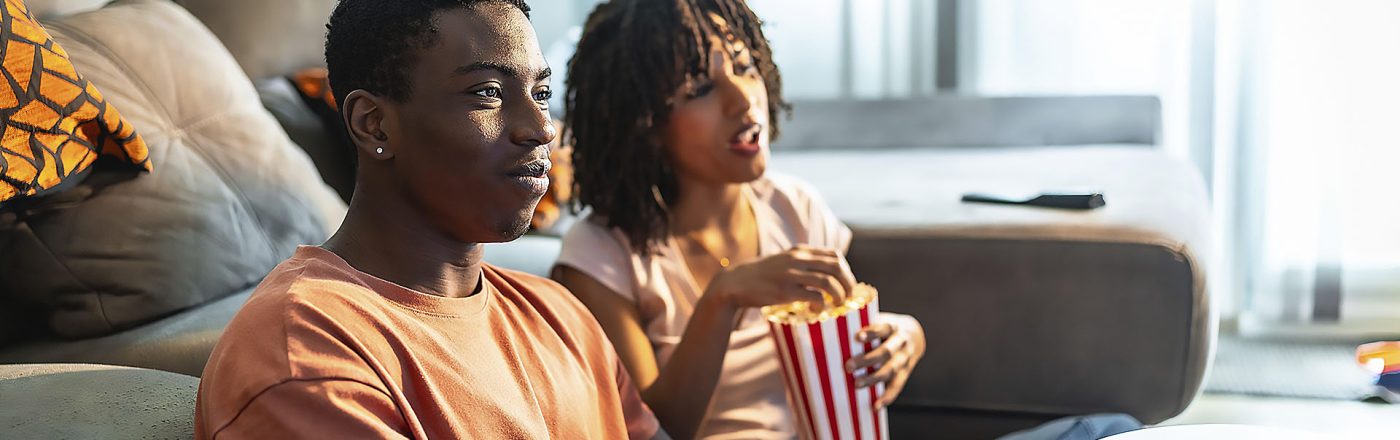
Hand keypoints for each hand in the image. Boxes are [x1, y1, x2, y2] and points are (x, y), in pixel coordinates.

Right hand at [706, 245, 855, 309]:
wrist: (735, 283)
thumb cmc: (762, 276)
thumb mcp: (784, 261)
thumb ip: (802, 262)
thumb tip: (826, 272)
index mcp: (799, 251)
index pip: (835, 255)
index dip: (846, 271)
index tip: (845, 285)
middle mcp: (797, 259)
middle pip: (836, 267)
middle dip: (848, 284)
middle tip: (848, 297)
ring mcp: (791, 275)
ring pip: (828, 282)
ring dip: (838, 296)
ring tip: (836, 305)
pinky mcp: (785, 291)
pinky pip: (814, 297)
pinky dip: (821, 306)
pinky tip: (816, 311)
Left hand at [846, 312, 925, 408]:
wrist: (915, 335)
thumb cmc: (886, 329)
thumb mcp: (880, 320)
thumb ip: (863, 324)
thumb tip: (832, 330)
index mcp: (893, 327)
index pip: (883, 328)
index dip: (871, 332)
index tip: (857, 337)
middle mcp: (901, 342)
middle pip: (885, 352)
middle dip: (867, 360)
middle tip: (848, 366)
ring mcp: (905, 358)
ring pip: (891, 369)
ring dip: (874, 378)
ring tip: (857, 384)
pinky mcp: (906, 372)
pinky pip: (898, 385)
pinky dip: (888, 396)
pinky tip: (876, 405)